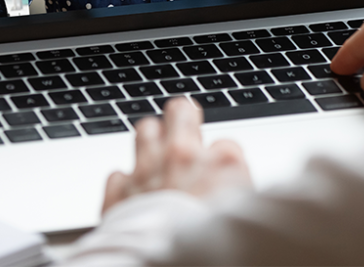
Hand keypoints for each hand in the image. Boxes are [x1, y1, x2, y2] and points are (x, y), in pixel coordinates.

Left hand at [102, 98, 251, 213]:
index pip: (226, 145)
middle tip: (184, 126)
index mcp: (223, 163)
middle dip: (182, 117)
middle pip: (181, 112)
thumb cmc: (217, 252)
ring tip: (155, 152)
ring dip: (150, 140)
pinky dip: (123, 182)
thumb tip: (238, 196)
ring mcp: (149, 171)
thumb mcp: (246, 215)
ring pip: (145, 130)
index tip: (222, 176)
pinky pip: (117, 175)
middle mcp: (184, 158)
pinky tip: (131, 193)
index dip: (223, 162)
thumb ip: (238, 195)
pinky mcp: (120, 193)